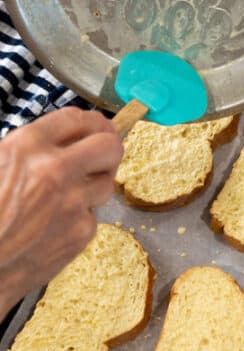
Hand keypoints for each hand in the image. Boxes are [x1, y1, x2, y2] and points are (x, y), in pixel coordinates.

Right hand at [0, 108, 122, 320]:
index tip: (97, 127)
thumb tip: (63, 139)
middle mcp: (56, 170)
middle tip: (102, 155)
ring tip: (71, 194)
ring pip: (107, 183)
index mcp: (27, 147)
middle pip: (110, 146)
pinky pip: (93, 215)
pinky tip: (58, 224)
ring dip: (94, 185)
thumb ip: (29, 148)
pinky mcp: (82, 232)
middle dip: (109, 147)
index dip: (91, 122)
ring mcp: (73, 203)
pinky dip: (81, 216)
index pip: (77, 119)